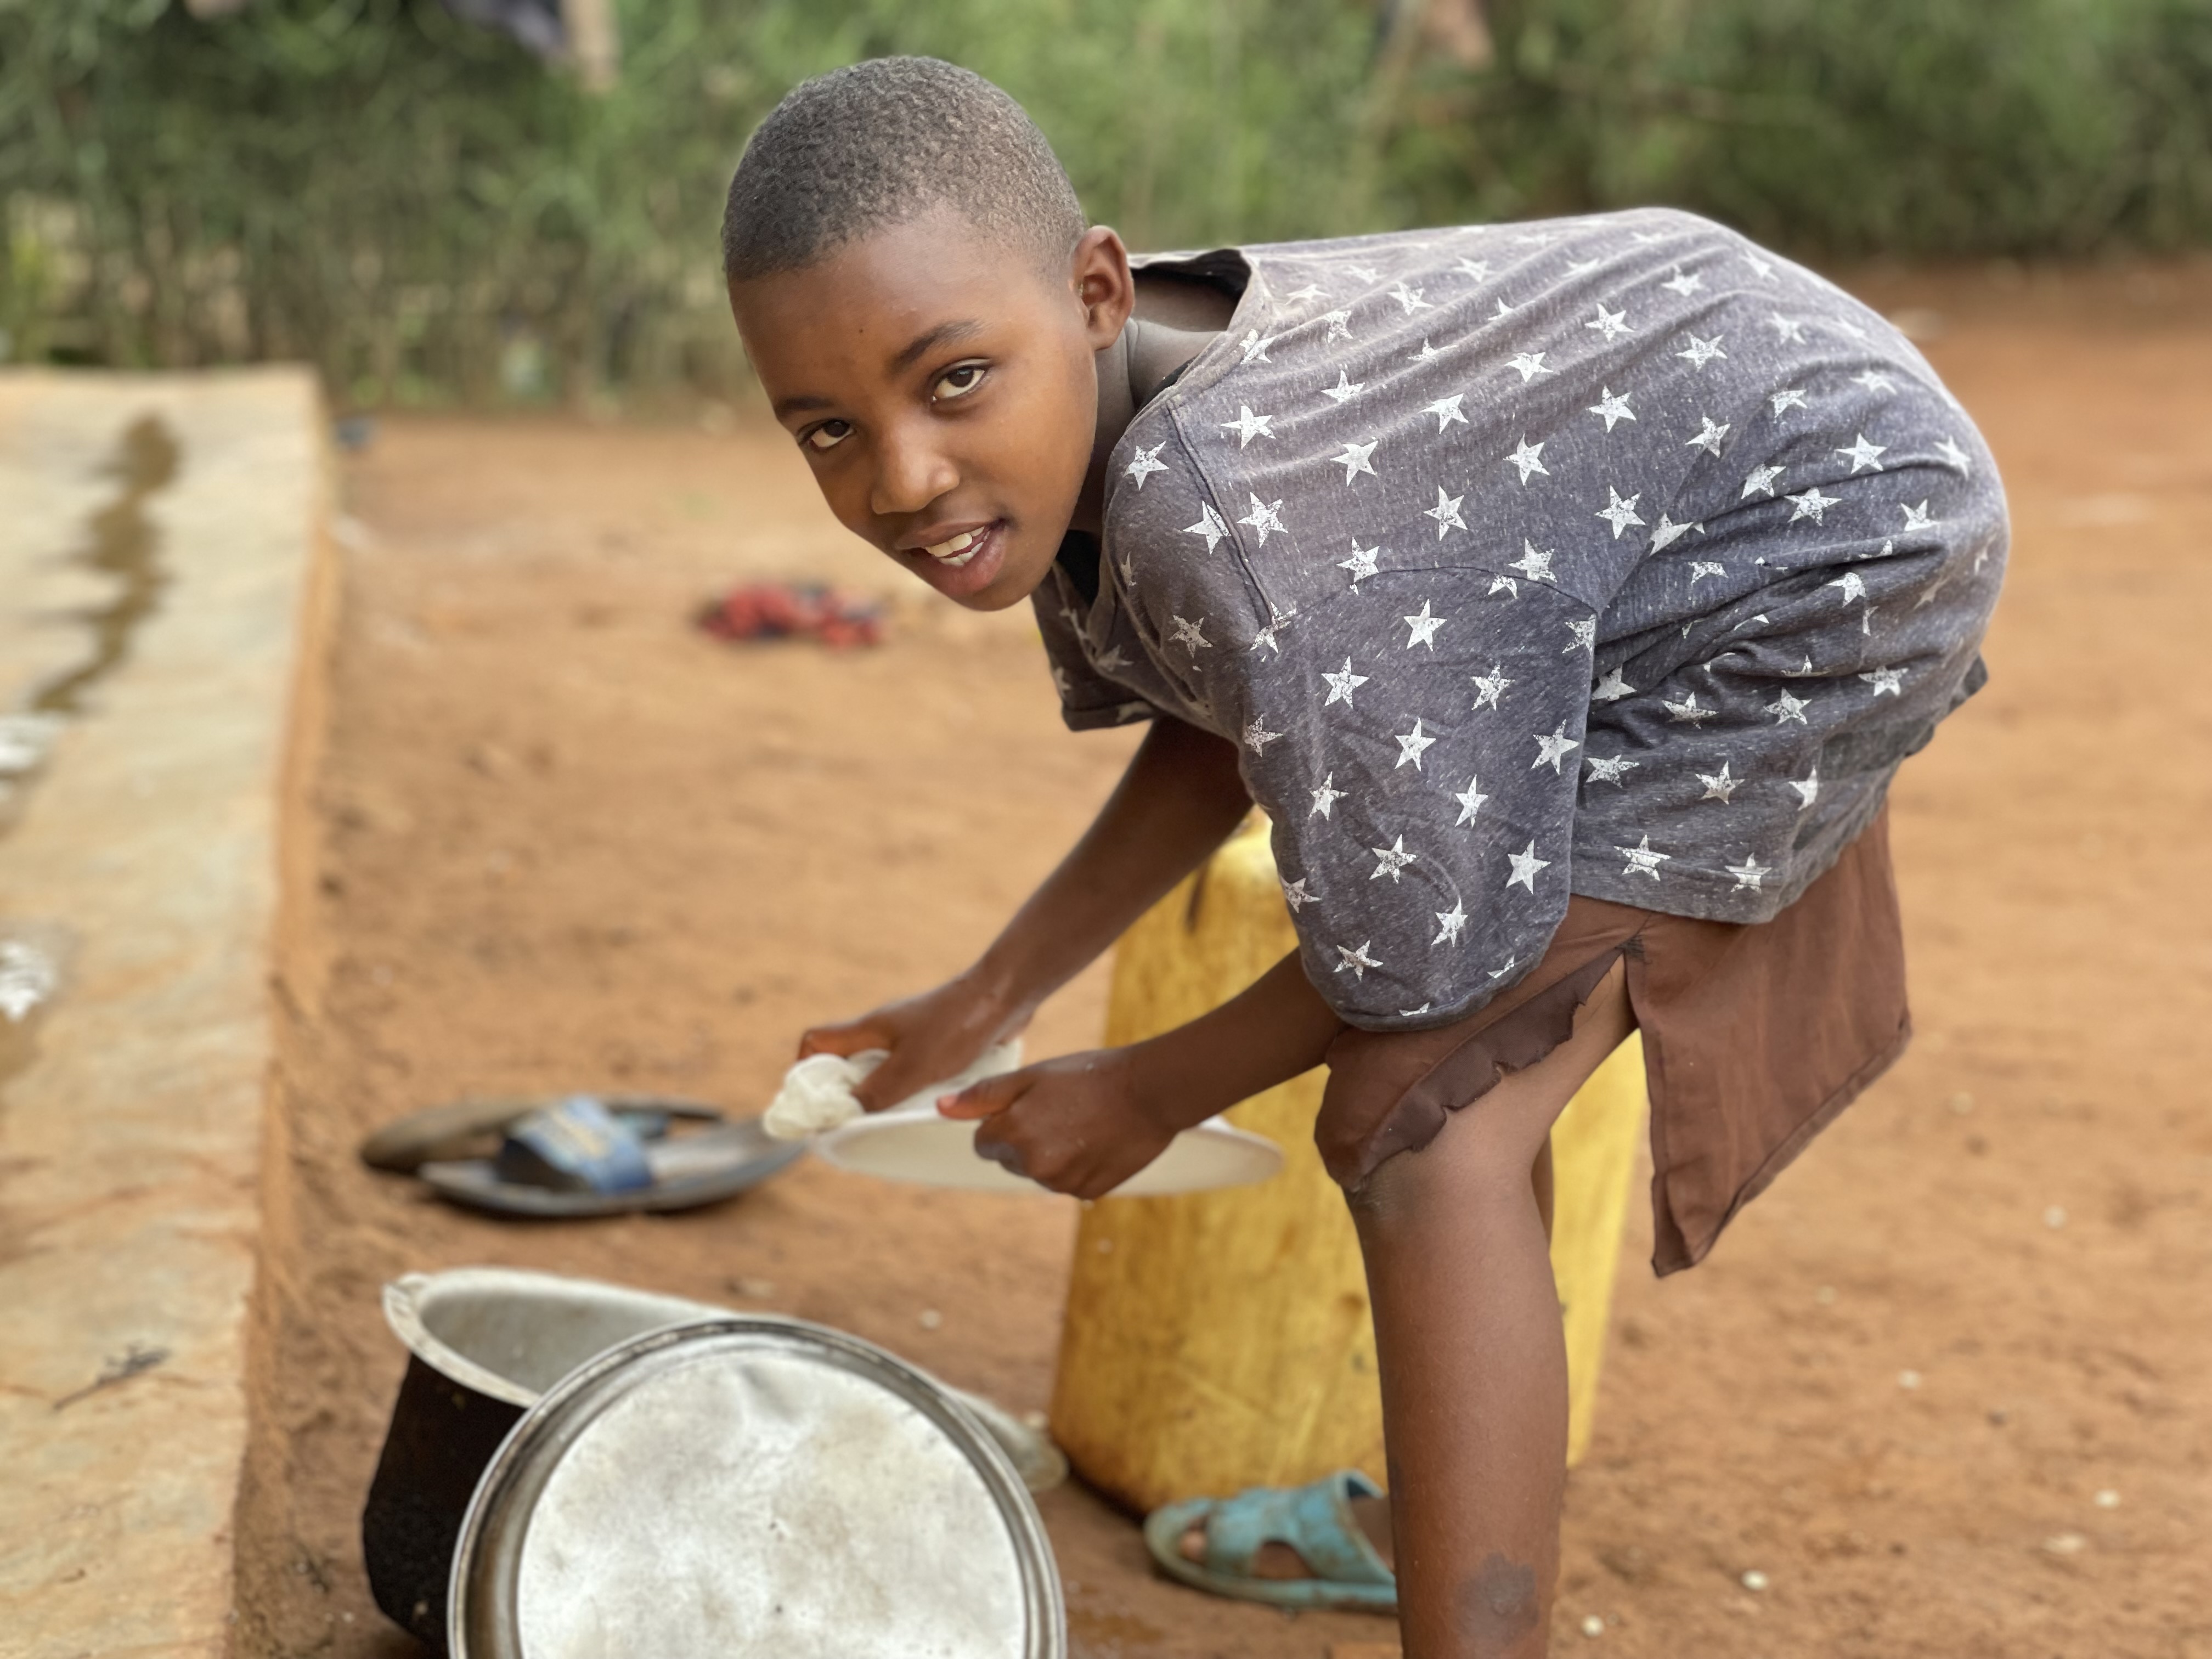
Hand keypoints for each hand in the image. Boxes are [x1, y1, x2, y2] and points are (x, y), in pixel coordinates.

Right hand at [796, 968, 1028, 1113]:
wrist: (1003, 997)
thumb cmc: (956, 1025)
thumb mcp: (914, 1065)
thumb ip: (878, 1090)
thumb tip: (844, 1114)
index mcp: (869, 1028)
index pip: (816, 1042)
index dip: (806, 1071)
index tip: (815, 1104)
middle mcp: (884, 1031)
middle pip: (845, 1061)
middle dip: (843, 1094)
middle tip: (852, 1125)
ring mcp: (909, 1036)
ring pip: (879, 1069)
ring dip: (878, 1095)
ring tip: (886, 1123)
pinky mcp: (935, 1044)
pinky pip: (909, 1072)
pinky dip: (907, 1091)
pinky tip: (923, 1110)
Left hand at [937, 1048, 1178, 1199]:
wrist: (1150, 1091)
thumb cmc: (1089, 1075)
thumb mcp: (1031, 1076)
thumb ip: (983, 1096)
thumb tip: (941, 1109)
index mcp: (1014, 1135)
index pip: (983, 1142)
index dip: (1003, 1121)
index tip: (1030, 1104)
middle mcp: (1035, 1167)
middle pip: (1010, 1159)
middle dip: (1025, 1138)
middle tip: (1060, 1109)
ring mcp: (1063, 1184)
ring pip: (1039, 1172)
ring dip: (1051, 1153)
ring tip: (1081, 1122)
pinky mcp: (1088, 1192)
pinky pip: (1068, 1182)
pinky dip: (1077, 1165)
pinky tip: (1096, 1140)